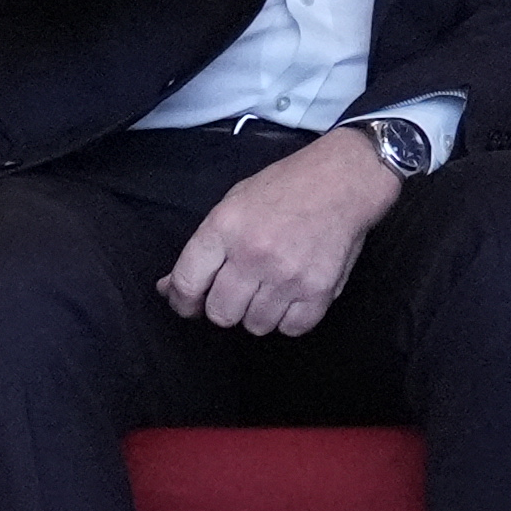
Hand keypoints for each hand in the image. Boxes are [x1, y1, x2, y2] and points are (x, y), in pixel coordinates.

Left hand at [159, 126, 399, 337]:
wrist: (343, 181)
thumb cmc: (284, 188)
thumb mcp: (232, 205)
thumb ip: (201, 249)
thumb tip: (168, 288)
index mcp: (224, 228)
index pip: (187, 283)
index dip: (183, 302)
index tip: (189, 304)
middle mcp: (253, 254)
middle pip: (220, 313)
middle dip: (224, 307)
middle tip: (238, 291)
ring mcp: (287, 275)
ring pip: (256, 326)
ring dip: (259, 313)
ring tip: (270, 288)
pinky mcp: (319, 291)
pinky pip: (292, 328)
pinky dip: (289, 319)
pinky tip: (292, 296)